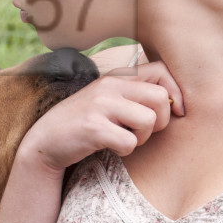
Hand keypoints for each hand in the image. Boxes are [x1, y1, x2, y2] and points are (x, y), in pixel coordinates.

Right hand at [17, 60, 183, 174]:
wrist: (45, 141)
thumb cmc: (86, 123)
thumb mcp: (110, 100)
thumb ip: (137, 95)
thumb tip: (177, 103)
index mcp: (117, 76)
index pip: (162, 70)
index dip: (177, 92)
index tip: (175, 112)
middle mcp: (109, 85)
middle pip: (161, 97)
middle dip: (160, 121)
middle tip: (142, 131)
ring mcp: (100, 105)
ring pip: (149, 121)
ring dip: (142, 138)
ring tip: (124, 139)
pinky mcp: (93, 127)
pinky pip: (129, 142)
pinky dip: (124, 151)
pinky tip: (110, 147)